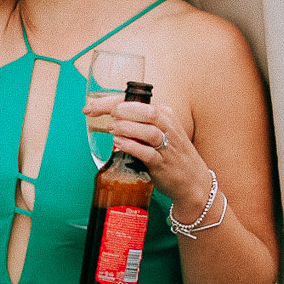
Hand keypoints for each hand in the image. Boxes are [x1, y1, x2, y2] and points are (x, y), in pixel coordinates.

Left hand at [85, 94, 213, 222]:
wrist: (193, 182)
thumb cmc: (171, 155)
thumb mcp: (157, 133)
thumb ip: (136, 126)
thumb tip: (106, 122)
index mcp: (164, 115)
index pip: (136, 101)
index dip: (110, 102)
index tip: (90, 107)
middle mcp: (167, 127)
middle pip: (144, 111)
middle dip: (117, 109)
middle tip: (96, 113)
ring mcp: (167, 145)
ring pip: (148, 130)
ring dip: (126, 127)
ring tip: (110, 128)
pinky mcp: (163, 163)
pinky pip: (147, 152)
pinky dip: (132, 146)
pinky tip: (119, 143)